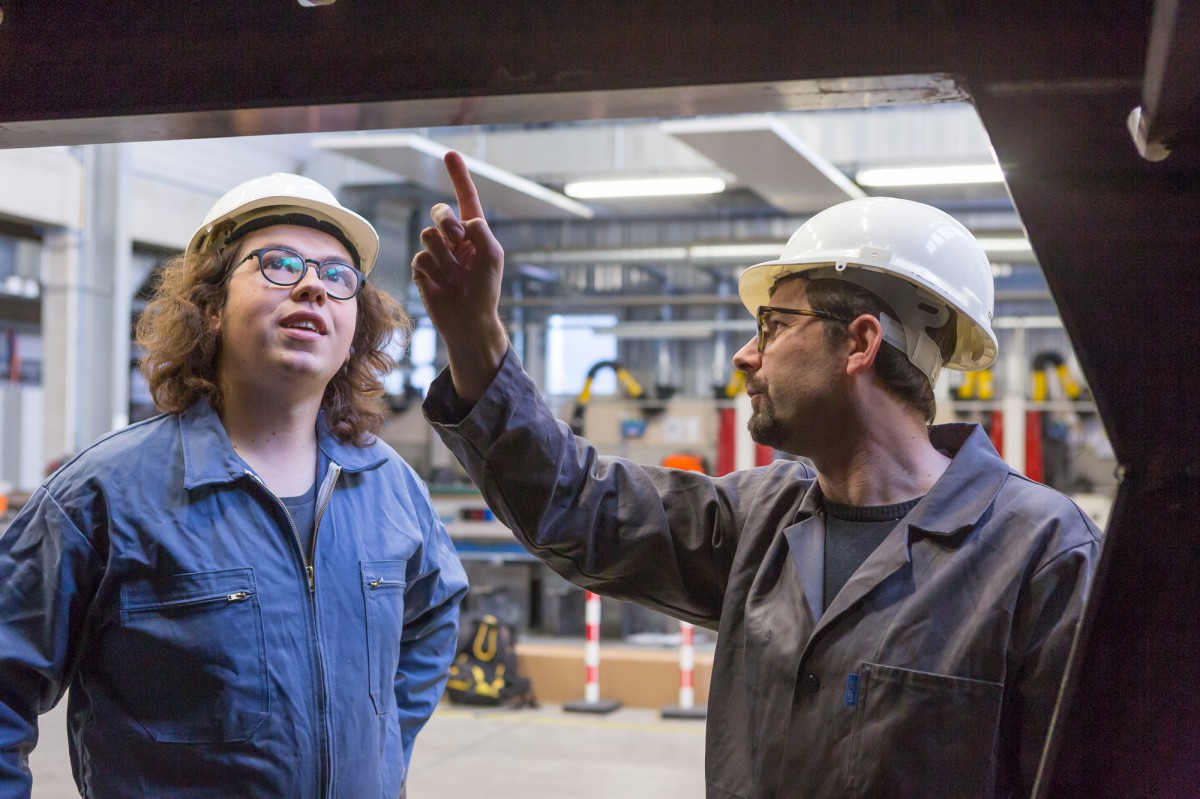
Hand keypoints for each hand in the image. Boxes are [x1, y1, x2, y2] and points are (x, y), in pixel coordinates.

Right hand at [412, 151, 508, 400]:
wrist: (468, 322)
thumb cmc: (485, 291)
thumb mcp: (492, 257)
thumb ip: (481, 231)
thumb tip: (464, 221)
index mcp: (475, 233)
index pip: (466, 199)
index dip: (458, 176)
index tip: (450, 154)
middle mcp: (455, 240)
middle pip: (440, 212)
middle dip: (447, 223)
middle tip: (459, 241)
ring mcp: (437, 254)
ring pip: (428, 236)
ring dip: (443, 257)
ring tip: (454, 276)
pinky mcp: (422, 270)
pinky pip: (420, 259)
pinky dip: (432, 272)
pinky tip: (441, 286)